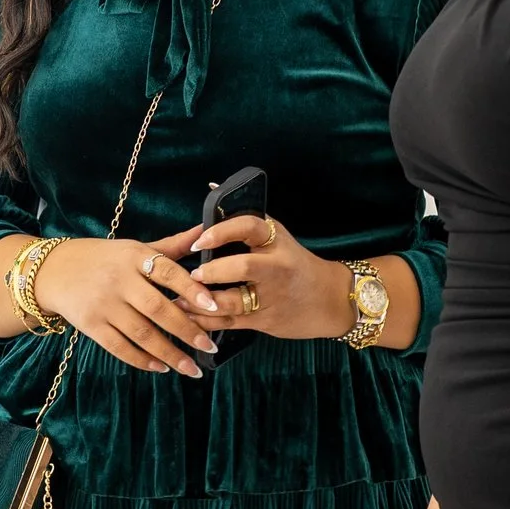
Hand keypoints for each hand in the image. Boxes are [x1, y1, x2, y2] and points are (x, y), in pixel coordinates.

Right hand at [36, 236, 221, 378]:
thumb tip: (204, 232)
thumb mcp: (133, 248)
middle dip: (187, 331)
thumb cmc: (101, 259)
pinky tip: (161, 368)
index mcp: (133, 256)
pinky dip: (142, 360)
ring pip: (142, 334)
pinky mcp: (90, 325)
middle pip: (158, 308)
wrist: (51, 271)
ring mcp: (103, 304)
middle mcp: (119, 280)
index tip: (214, 305)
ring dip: (169, 354)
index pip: (167, 272)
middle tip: (210, 348)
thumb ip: (170, 246)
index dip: (192, 289)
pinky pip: (120, 347)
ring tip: (191, 369)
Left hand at [179, 210, 349, 342]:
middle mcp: (276, 268)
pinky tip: (190, 316)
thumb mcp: (278, 236)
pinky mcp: (265, 320)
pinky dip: (207, 321)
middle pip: (244, 267)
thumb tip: (212, 186)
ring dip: (203, 301)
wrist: (329, 300)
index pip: (249, 227)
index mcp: (276, 241)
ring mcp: (272, 297)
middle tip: (194, 274)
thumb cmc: (296, 263)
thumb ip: (245, 218)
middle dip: (214, 271)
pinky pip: (231, 322)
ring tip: (180, 298)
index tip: (200, 240)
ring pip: (233, 301)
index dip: (221, 231)